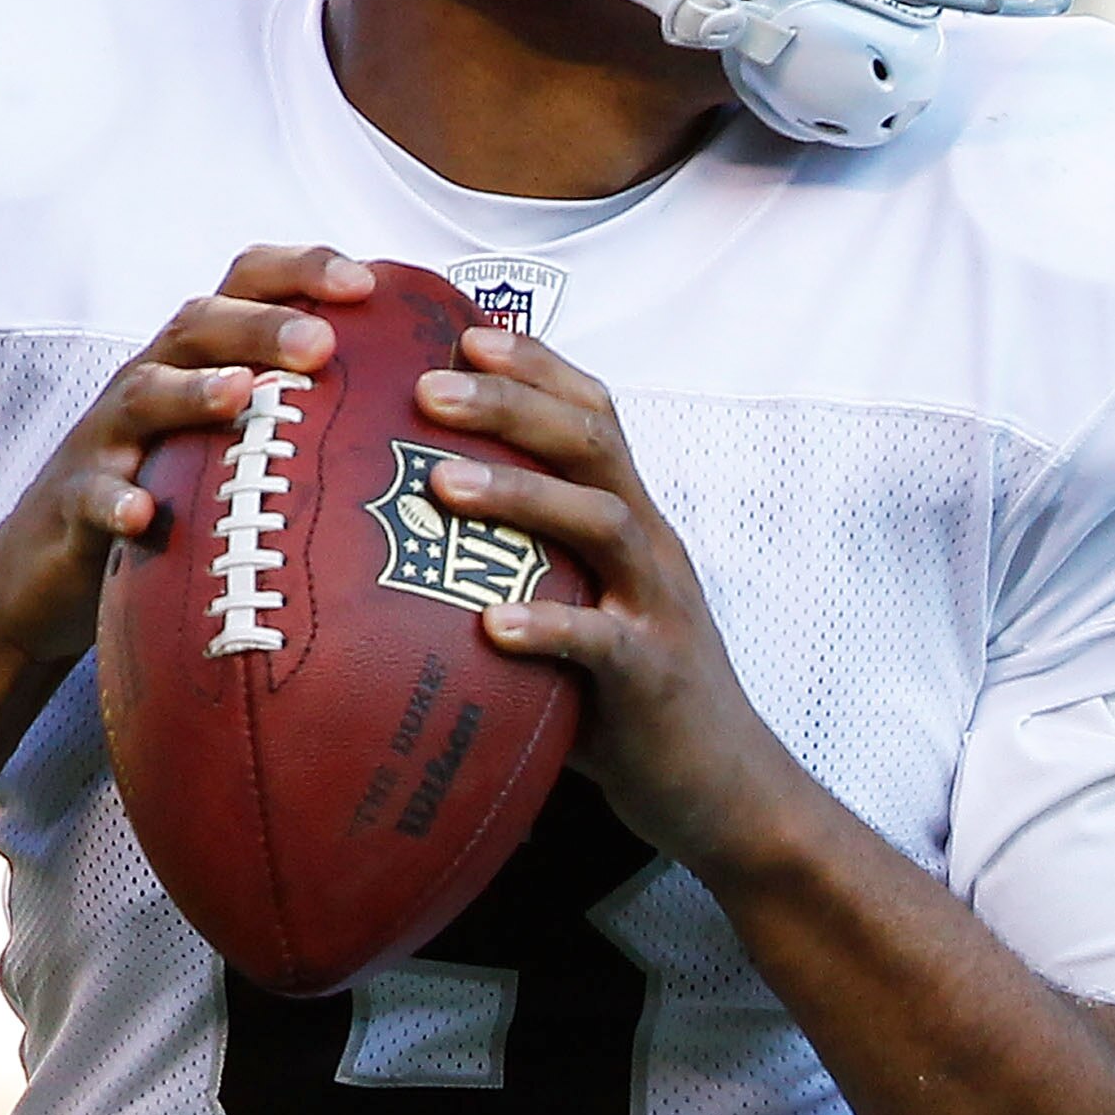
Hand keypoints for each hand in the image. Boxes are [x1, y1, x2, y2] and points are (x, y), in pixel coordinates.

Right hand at [0, 245, 374, 666]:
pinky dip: (115, 501)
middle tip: (323, 342)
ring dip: (192, 391)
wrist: (43, 573)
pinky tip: (144, 514)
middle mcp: (148, 382)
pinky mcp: (71, 507)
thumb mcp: (228, 448)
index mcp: (195, 360)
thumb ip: (297, 417)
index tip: (367, 283)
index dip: (300, 270)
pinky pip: (91, 498)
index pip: (244, 285)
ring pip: (143, 395)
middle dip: (260, 325)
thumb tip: (416, 409)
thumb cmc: (164, 500)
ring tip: (241, 394)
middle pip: (197, 325)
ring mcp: (105, 441)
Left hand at [417, 330, 793, 878]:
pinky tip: (489, 625)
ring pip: (602, 522)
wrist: (720, 786)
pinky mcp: (654, 677)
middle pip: (591, 443)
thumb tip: (393, 535)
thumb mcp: (575, 604)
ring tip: (441, 485)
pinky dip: (548, 628)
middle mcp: (649, 545)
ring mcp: (656, 606)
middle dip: (511, 404)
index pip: (592, 413)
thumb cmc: (622, 693)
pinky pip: (602, 644)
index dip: (535, 365)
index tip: (461, 328)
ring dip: (520, 496)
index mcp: (629, 517)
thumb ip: (515, 563)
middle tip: (426, 387)